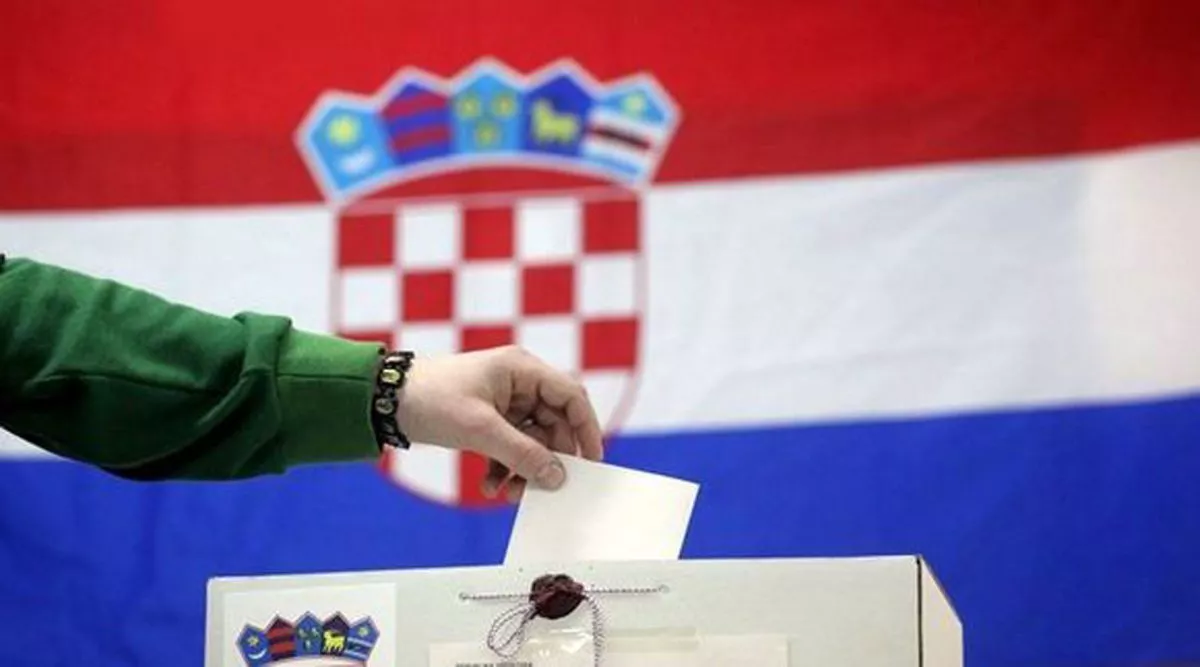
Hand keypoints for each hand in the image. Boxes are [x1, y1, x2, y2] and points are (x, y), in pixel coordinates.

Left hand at [393, 345, 603, 501]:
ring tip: (508, 493)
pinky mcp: (488, 420)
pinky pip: (510, 447)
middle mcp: (517, 383)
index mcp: (521, 369)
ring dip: (523, 469)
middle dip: (547, 459)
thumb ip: (523, 454)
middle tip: (541, 489)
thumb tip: (557, 476)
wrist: (384, 402)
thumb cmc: (431, 399)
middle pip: (553, 424)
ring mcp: (503, 402)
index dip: (586, 428)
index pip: (571, 396)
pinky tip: (489, 486)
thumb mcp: (481, 430)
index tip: (591, 461)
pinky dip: (504, 468)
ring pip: (531, 441)